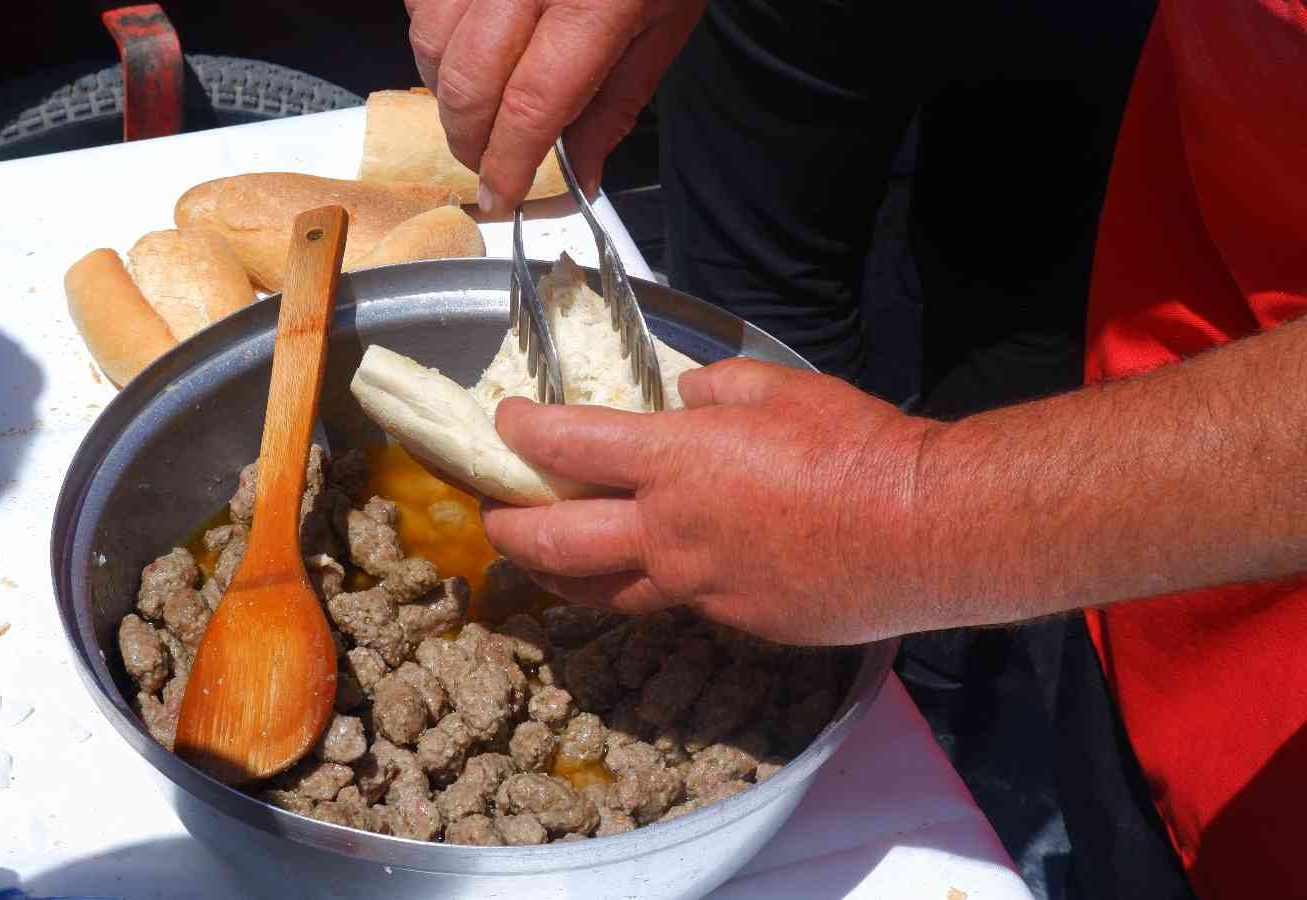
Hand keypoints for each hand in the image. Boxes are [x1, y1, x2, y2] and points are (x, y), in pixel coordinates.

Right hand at [405, 0, 707, 211]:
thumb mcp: (663, 26)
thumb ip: (616, 104)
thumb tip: (580, 173)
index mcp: (595, 2)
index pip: (530, 105)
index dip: (507, 163)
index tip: (502, 196)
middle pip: (467, 80)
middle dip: (469, 139)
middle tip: (487, 161)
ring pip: (430, 41)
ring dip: (446, 91)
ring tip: (477, 105)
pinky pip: (421, 1)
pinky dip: (434, 35)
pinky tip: (468, 44)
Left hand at [480, 358, 941, 644]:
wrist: (923, 530)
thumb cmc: (856, 446)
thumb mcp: (781, 387)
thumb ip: (717, 391)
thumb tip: (684, 401)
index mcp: (676, 461)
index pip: (569, 445)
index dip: (523, 430)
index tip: (504, 422)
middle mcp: (669, 531)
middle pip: (556, 540)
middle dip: (508, 526)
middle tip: (489, 514)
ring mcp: (697, 586)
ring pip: (600, 592)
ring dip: (556, 576)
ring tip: (537, 562)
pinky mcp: (733, 621)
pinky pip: (670, 604)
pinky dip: (642, 586)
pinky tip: (646, 574)